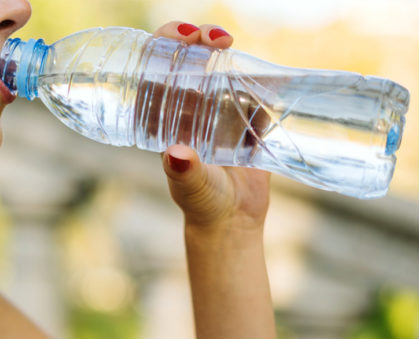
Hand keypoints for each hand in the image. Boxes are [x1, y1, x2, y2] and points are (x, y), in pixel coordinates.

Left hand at [153, 22, 270, 231]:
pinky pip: (252, 87)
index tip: (182, 37)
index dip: (163, 44)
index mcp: (164, 116)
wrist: (234, 221)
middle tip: (215, 39)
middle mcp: (188, 107)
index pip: (156, 69)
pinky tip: (262, 72)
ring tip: (228, 44)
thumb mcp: (190, 186)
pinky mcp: (247, 117)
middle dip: (196, 37)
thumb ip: (185, 172)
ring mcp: (217, 109)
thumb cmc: (202, 203)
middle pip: (187, 58)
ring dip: (223, 49)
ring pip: (218, 66)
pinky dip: (257, 74)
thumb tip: (177, 155)